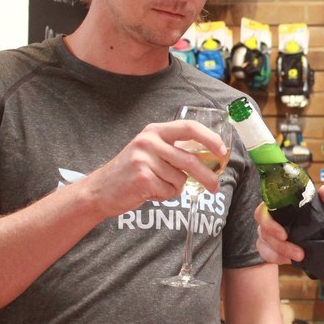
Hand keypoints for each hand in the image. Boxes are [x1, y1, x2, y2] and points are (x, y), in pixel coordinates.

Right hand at [85, 119, 228, 218]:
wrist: (100, 189)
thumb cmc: (132, 171)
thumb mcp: (150, 150)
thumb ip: (174, 149)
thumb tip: (211, 157)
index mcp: (154, 131)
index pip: (189, 128)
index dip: (209, 139)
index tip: (222, 151)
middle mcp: (149, 141)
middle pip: (190, 159)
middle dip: (207, 176)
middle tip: (215, 187)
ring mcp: (144, 159)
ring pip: (180, 179)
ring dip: (174, 188)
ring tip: (157, 185)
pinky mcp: (142, 177)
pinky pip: (170, 191)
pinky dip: (165, 195)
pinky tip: (150, 191)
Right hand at [255, 184, 323, 264]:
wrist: (321, 234)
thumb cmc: (317, 217)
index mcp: (276, 206)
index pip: (261, 212)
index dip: (269, 224)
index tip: (284, 235)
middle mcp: (268, 219)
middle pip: (263, 232)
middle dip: (280, 245)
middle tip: (299, 253)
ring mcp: (265, 235)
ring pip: (265, 245)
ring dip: (283, 253)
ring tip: (301, 257)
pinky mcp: (267, 248)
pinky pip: (267, 255)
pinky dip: (279, 258)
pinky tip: (291, 260)